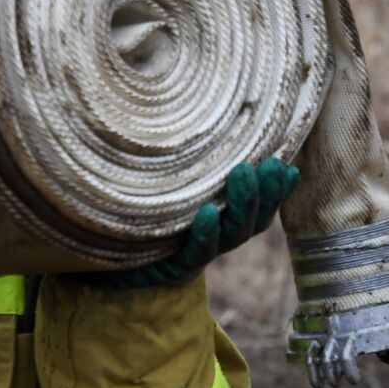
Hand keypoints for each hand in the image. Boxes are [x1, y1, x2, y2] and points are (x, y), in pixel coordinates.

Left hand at [76, 158, 299, 290]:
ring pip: (231, 235)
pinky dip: (204, 234)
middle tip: (268, 162)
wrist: (99, 263)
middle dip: (265, 192)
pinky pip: (194, 253)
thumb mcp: (165, 187)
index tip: (289, 167)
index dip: (278, 192)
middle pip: (251, 221)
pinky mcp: (171, 269)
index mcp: (220, 222)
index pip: (258, 208)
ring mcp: (195, 256)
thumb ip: (188, 165)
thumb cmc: (137, 219)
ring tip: (242, 173)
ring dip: (240, 204)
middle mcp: (214, 240)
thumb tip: (204, 117)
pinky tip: (206, 214)